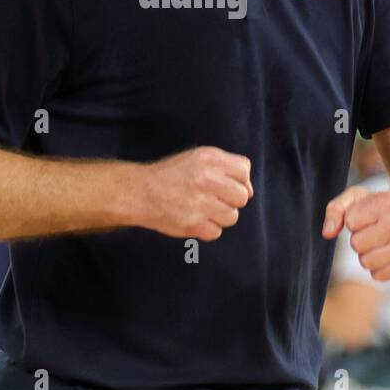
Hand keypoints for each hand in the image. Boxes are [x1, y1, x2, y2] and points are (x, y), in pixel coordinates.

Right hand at [133, 146, 251, 240]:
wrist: (140, 191)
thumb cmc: (171, 175)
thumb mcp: (197, 158)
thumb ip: (225, 167)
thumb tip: (250, 190)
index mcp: (210, 158)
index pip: (244, 170)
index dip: (240, 181)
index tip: (227, 186)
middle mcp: (208, 178)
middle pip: (242, 196)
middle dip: (231, 200)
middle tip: (213, 200)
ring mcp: (201, 202)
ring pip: (232, 217)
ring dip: (220, 217)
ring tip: (202, 210)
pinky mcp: (194, 224)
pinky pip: (217, 232)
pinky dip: (207, 230)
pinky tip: (194, 220)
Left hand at [323, 186, 389, 280]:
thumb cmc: (380, 210)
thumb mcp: (357, 199)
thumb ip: (336, 209)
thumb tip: (327, 233)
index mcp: (387, 201)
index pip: (350, 221)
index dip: (353, 221)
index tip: (366, 217)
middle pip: (357, 244)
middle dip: (359, 239)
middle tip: (373, 233)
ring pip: (366, 262)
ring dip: (367, 255)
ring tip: (379, 244)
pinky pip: (377, 275)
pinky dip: (378, 267)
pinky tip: (388, 254)